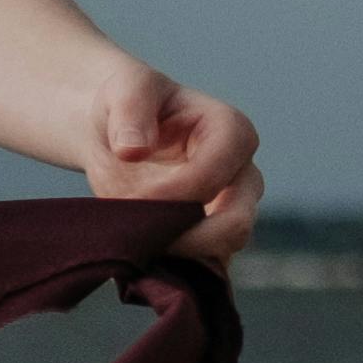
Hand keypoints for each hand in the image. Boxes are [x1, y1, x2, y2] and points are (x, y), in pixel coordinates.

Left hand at [86, 65, 261, 264]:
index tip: (130, 199)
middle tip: (138, 238)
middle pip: (236, 225)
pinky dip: (178, 273)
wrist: (117, 132)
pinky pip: (207, 268)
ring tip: (136, 246)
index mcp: (232, 132)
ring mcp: (233, 210)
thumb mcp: (126, 89)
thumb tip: (132, 150)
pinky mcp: (213, 238)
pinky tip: (145, 262)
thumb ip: (131, 111)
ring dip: (179, 258)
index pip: (211, 178)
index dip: (170, 196)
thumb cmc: (128, 105)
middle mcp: (244, 176)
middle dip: (184, 239)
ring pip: (222, 253)